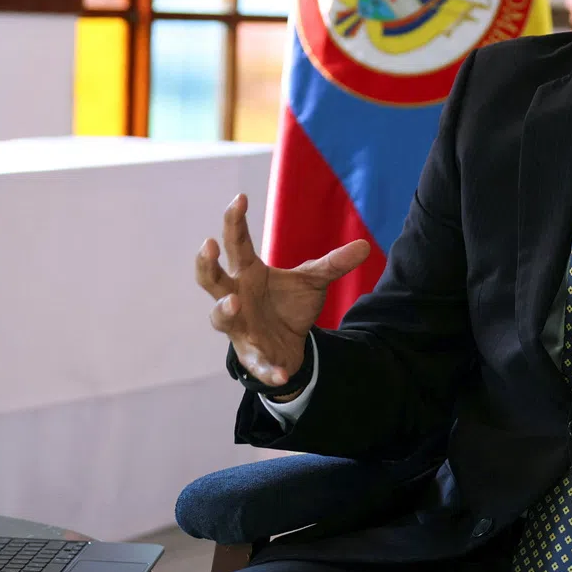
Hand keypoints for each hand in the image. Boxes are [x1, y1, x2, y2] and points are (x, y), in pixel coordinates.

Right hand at [195, 193, 369, 387]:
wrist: (290, 347)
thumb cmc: (289, 306)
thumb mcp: (313, 282)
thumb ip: (333, 264)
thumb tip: (366, 246)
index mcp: (248, 272)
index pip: (236, 242)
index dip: (234, 220)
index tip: (240, 197)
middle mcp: (235, 296)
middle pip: (209, 277)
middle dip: (206, 263)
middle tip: (209, 245)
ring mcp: (239, 326)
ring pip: (219, 317)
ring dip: (223, 310)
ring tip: (234, 303)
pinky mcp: (252, 355)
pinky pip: (255, 363)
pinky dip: (266, 369)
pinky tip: (281, 374)